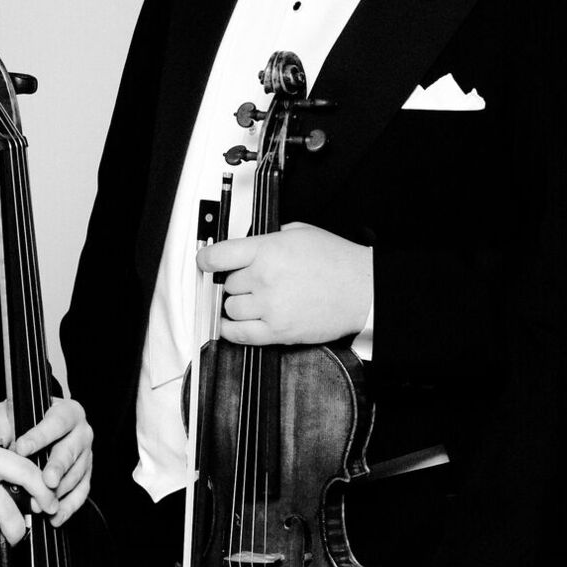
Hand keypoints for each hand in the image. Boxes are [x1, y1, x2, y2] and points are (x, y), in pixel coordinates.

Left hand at [0, 396, 92, 525]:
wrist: (38, 424)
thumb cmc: (23, 418)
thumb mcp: (8, 413)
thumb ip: (1, 423)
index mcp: (67, 412)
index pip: (56, 422)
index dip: (39, 436)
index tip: (21, 448)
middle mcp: (81, 433)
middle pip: (70, 451)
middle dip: (57, 467)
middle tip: (46, 481)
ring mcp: (85, 455)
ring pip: (76, 475)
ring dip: (59, 492)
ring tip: (41, 504)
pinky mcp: (85, 475)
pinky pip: (81, 492)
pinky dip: (69, 507)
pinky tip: (56, 517)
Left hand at [197, 222, 371, 346]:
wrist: (362, 290)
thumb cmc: (337, 261)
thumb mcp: (300, 232)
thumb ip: (268, 238)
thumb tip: (246, 247)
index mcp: (267, 250)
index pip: (218, 256)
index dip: (206, 259)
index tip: (204, 263)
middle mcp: (264, 278)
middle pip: (227, 284)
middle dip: (236, 282)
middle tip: (252, 281)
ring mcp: (270, 306)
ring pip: (230, 308)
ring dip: (237, 305)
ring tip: (255, 300)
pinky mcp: (278, 331)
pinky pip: (239, 334)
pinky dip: (231, 330)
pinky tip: (233, 324)